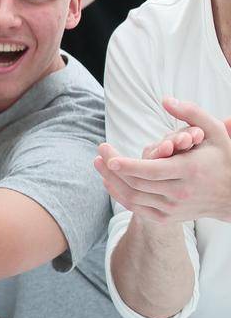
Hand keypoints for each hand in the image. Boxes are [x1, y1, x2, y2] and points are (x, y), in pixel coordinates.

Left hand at [94, 98, 230, 223]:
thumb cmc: (222, 158)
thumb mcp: (214, 132)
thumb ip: (191, 113)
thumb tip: (166, 100)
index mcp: (191, 171)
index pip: (153, 171)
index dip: (128, 165)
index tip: (109, 157)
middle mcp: (181, 192)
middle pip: (137, 183)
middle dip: (112, 168)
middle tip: (99, 152)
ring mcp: (173, 208)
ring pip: (133, 197)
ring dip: (112, 181)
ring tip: (99, 164)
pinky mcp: (167, 218)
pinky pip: (137, 208)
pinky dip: (120, 195)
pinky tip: (110, 181)